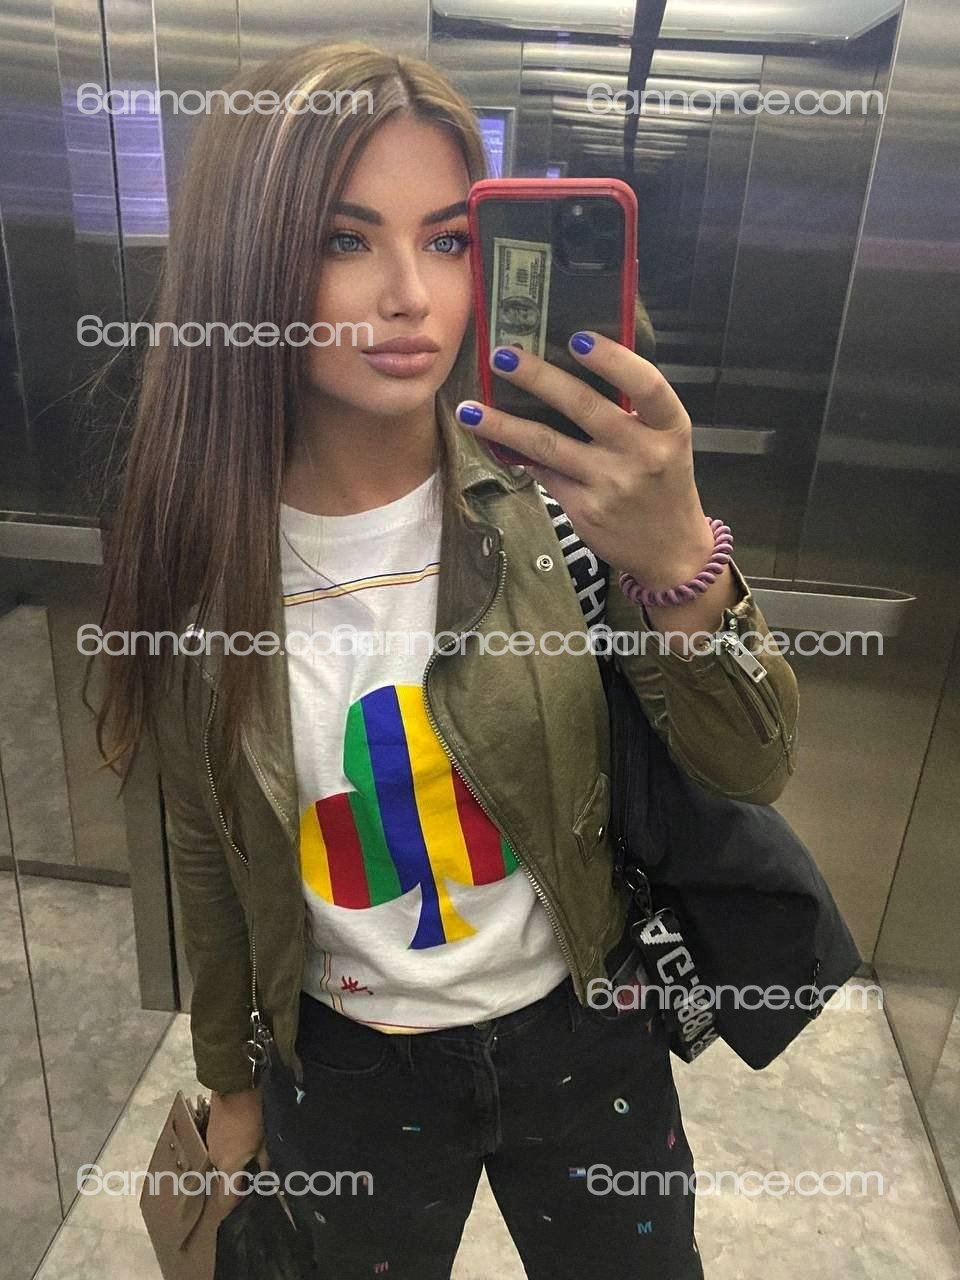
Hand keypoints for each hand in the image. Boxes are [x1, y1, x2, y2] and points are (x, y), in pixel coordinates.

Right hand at [207, 1087, 269, 1213]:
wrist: (234, 1085)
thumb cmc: (253, 1116)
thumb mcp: (265, 1142)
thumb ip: (265, 1164)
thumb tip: (268, 1181)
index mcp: (228, 1166)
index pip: (226, 1199)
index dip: (236, 1207)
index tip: (247, 1209)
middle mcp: (215, 1160)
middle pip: (225, 1181)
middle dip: (239, 1184)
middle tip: (257, 1182)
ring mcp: (211, 1145)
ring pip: (223, 1164)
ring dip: (235, 1166)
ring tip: (252, 1161)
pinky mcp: (211, 1132)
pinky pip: (221, 1150)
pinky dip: (231, 1152)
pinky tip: (244, 1143)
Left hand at [455, 332, 714, 590]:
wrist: (670, 550)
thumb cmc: (663, 484)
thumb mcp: (665, 443)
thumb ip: (632, 412)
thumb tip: (568, 370)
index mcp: (670, 428)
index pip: (646, 385)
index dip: (612, 360)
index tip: (577, 338)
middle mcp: (643, 454)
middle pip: (584, 407)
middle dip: (537, 378)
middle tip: (501, 356)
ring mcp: (611, 484)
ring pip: (548, 445)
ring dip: (504, 425)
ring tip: (469, 408)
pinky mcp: (585, 510)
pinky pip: (545, 474)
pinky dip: (520, 456)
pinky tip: (494, 443)